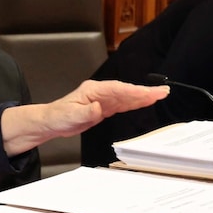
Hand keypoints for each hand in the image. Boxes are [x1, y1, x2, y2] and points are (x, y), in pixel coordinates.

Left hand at [1, 80, 169, 155]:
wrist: (50, 122)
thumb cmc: (57, 116)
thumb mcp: (69, 115)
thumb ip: (85, 111)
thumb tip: (99, 108)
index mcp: (92, 90)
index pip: (117, 90)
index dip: (134, 91)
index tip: (149, 93)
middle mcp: (98, 92)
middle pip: (125, 91)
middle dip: (144, 92)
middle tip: (163, 92)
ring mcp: (101, 99)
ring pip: (125, 97)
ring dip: (142, 96)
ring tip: (159, 95)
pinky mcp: (103, 108)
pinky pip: (121, 104)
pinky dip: (134, 103)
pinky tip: (144, 102)